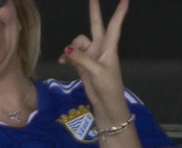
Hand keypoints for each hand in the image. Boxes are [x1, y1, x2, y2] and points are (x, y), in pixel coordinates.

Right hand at [60, 0, 131, 127]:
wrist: (105, 101)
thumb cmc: (108, 85)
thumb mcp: (96, 71)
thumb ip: (81, 59)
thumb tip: (66, 50)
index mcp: (109, 47)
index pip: (114, 25)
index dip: (119, 12)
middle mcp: (100, 47)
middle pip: (95, 26)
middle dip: (93, 12)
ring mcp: (90, 55)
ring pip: (77, 43)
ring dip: (71, 50)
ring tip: (69, 60)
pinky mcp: (82, 64)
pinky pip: (71, 55)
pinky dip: (66, 58)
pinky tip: (63, 63)